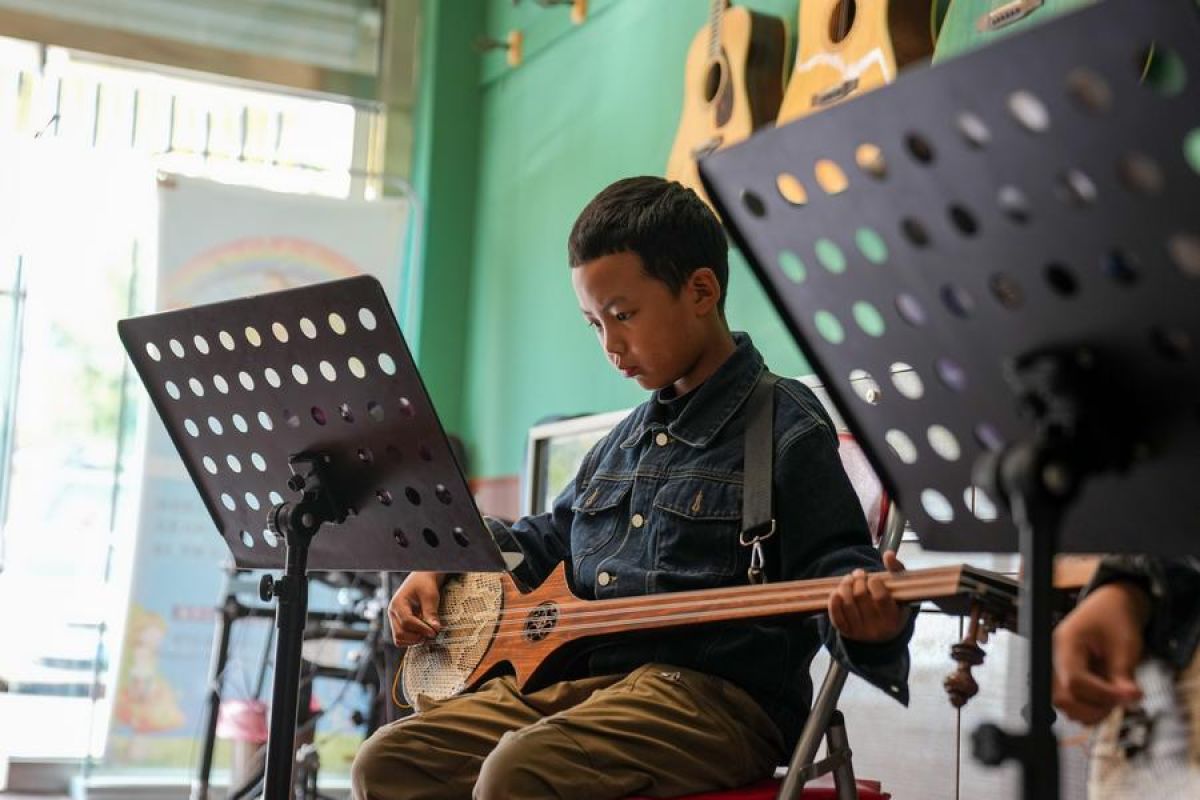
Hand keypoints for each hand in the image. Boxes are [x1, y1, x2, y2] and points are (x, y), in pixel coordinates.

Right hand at [388, 571, 447, 646]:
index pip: (407, 621)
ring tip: (427, 633)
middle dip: (417, 636)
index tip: (434, 632)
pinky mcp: (399, 624)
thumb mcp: (430, 596)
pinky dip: (411, 639)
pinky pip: (401, 639)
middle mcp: (393, 613)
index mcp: (398, 603)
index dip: (421, 629)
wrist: (421, 580)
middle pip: (400, 633)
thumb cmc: (425, 584)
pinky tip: (422, 632)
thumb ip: (431, 612)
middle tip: (432, 634)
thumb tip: (435, 629)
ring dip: (414, 640)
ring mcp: (394, 620)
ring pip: (399, 639)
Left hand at [828, 551, 908, 642]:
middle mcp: (878, 629)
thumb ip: (897, 570)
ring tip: (849, 580)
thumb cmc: (893, 607)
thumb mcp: (901, 592)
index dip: (873, 582)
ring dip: (844, 586)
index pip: (880, 597)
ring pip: (846, 603)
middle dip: (857, 580)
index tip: (873, 578)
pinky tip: (837, 592)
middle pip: (860, 597)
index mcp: (894, 618)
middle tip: (858, 574)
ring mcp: (861, 632)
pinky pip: (836, 616)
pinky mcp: (847, 633)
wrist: (884, 635)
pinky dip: (833, 601)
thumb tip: (888, 554)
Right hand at [1052, 581, 1149, 723]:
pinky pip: (1071, 702)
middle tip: (1122, 699)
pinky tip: (1106, 696)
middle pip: (1063, 698)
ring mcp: (1057, 669)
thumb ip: (1123, 674)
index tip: (1128, 695)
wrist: (1111, 607)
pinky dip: (1089, 707)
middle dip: (1095, 706)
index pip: (1074, 680)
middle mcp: (1055, 658)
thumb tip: (1130, 699)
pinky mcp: (1064, 678)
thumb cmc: (1115, 618)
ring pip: (1065, 705)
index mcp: (1066, 644)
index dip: (1102, 694)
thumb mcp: (1125, 644)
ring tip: (1114, 696)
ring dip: (1093, 709)